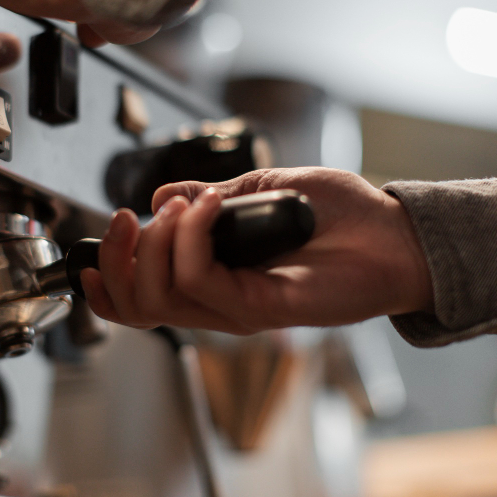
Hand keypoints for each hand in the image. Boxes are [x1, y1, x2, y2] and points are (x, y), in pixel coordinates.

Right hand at [81, 167, 433, 333]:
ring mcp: (237, 307)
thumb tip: (161, 197)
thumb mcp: (260, 188)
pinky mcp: (259, 307)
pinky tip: (207, 207)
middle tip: (126, 218)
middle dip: (117, 258)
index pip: (141, 294)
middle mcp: (219, 298)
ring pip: (160, 295)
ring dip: (155, 242)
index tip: (102, 236)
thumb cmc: (341, 216)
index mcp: (214, 275)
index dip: (108, 274)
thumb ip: (208, 195)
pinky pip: (200, 279)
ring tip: (181, 207)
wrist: (394, 235)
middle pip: (137, 304)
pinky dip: (190, 237)